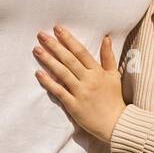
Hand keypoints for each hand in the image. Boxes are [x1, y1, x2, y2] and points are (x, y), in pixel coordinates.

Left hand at [33, 24, 126, 142]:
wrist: (116, 123)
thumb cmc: (114, 98)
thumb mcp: (114, 75)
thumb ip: (108, 56)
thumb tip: (106, 37)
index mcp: (98, 71)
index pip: (81, 52)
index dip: (68, 39)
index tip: (57, 29)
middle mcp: (88, 80)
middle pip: (69, 60)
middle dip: (54, 46)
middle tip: (41, 35)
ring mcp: (80, 92)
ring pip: (62, 73)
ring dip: (48, 60)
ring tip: (37, 49)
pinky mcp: (73, 105)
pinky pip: (59, 91)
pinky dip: (48, 82)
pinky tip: (38, 73)